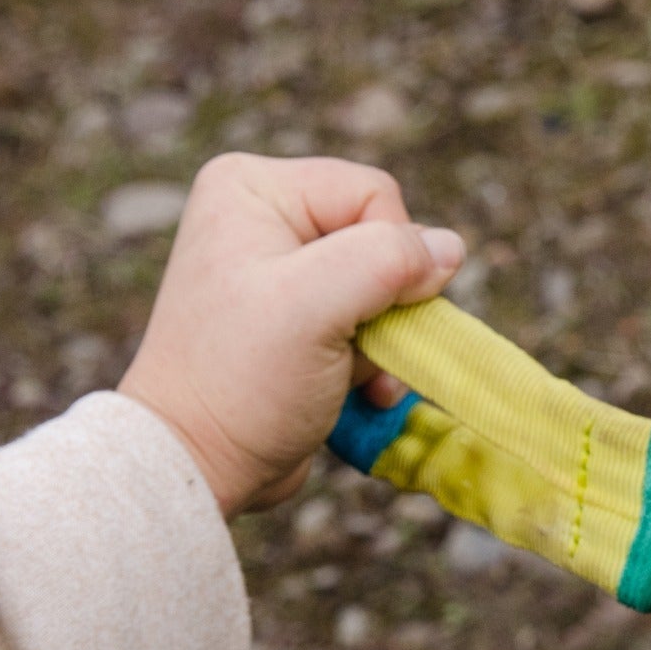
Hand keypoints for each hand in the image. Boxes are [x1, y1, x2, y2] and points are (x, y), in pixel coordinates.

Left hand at [118, 154, 463, 516]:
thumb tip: (451, 250)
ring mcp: (282, 271)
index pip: (375, 194)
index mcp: (255, 188)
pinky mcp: (298, 320)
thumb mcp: (316, 305)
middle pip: (383, 240)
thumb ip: (389, 260)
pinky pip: (371, 324)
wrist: (199, 462)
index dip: (391, 254)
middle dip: (390, 302)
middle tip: (358, 347)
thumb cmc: (242, 379)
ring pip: (386, 288)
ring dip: (387, 340)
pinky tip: (361, 391)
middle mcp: (265, 217)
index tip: (363, 313)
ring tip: (355, 376)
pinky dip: (378, 362)